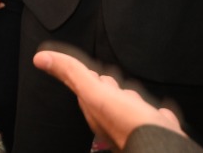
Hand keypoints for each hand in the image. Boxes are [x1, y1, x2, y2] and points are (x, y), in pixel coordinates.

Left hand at [33, 48, 185, 148]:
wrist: (163, 147)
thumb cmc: (130, 124)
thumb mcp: (96, 93)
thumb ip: (72, 74)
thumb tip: (40, 58)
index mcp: (97, 110)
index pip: (85, 89)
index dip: (83, 77)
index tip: (82, 70)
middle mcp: (114, 120)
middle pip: (108, 98)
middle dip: (107, 86)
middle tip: (104, 78)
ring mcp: (137, 127)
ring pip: (131, 109)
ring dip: (130, 99)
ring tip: (129, 93)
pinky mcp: (159, 131)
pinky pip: (156, 120)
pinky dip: (155, 114)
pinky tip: (160, 114)